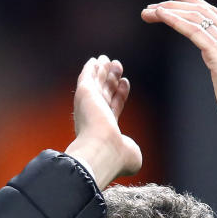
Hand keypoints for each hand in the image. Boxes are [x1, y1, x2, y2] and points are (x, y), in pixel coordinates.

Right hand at [65, 55, 142, 189]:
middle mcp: (94, 117)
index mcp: (104, 130)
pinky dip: (90, 69)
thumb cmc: (117, 157)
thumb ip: (131, 149)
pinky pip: (87, 77)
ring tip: (109, 60)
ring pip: (96, 84)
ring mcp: (88, 105)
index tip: (125, 82)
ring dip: (102, 71)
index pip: (113, 107)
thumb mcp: (132, 155)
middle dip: (110, 79)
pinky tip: (95, 61)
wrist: (103, 151)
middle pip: (104, 93)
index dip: (119, 94)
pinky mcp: (84, 94)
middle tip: (117, 66)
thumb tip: (130, 149)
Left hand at [141, 0, 216, 152]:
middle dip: (175, 4)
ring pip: (196, 17)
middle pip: (202, 11)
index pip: (212, 14)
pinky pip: (195, 31)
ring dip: (170, 11)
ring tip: (150, 11)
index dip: (192, 2)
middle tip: (151, 6)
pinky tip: (162, 16)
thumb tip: (213, 62)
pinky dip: (176, 20)